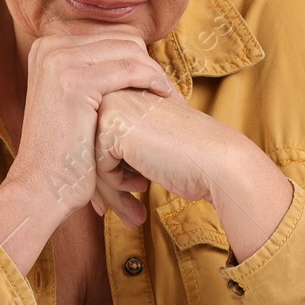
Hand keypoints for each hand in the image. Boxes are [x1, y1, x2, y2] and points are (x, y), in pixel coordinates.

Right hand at [6, 29, 174, 230]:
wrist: (42, 184)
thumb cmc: (65, 150)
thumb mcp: (72, 100)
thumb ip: (93, 71)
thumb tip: (133, 48)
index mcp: (49, 45)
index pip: (111, 36)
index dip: (140, 59)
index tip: (158, 84)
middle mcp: (50, 46)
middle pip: (123, 39)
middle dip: (150, 65)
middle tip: (168, 93)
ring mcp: (59, 60)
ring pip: (130, 51)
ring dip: (156, 74)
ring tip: (169, 99)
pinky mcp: (74, 80)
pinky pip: (131, 68)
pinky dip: (153, 81)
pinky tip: (164, 99)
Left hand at [89, 87, 248, 211]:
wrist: (217, 161)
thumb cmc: (188, 160)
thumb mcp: (146, 149)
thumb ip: (118, 153)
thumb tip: (86, 185)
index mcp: (123, 91)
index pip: (96, 137)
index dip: (105, 174)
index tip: (112, 201)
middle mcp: (114, 91)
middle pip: (88, 147)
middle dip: (103, 186)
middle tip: (122, 213)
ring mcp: (111, 104)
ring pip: (89, 158)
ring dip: (110, 191)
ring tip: (132, 213)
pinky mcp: (112, 124)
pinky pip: (98, 166)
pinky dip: (117, 183)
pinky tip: (143, 183)